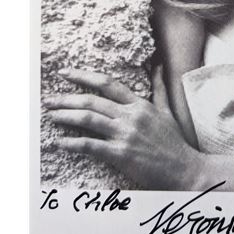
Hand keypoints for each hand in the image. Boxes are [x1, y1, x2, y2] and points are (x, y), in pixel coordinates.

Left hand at [44, 66, 203, 189]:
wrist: (185, 169)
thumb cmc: (175, 142)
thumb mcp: (167, 110)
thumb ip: (159, 87)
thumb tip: (159, 65)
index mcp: (139, 104)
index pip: (107, 84)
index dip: (84, 76)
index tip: (66, 73)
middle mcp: (130, 116)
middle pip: (92, 100)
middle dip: (67, 98)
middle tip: (49, 98)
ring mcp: (125, 134)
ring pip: (89, 119)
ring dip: (66, 116)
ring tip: (51, 115)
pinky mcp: (121, 154)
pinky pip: (91, 146)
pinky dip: (73, 143)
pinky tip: (60, 142)